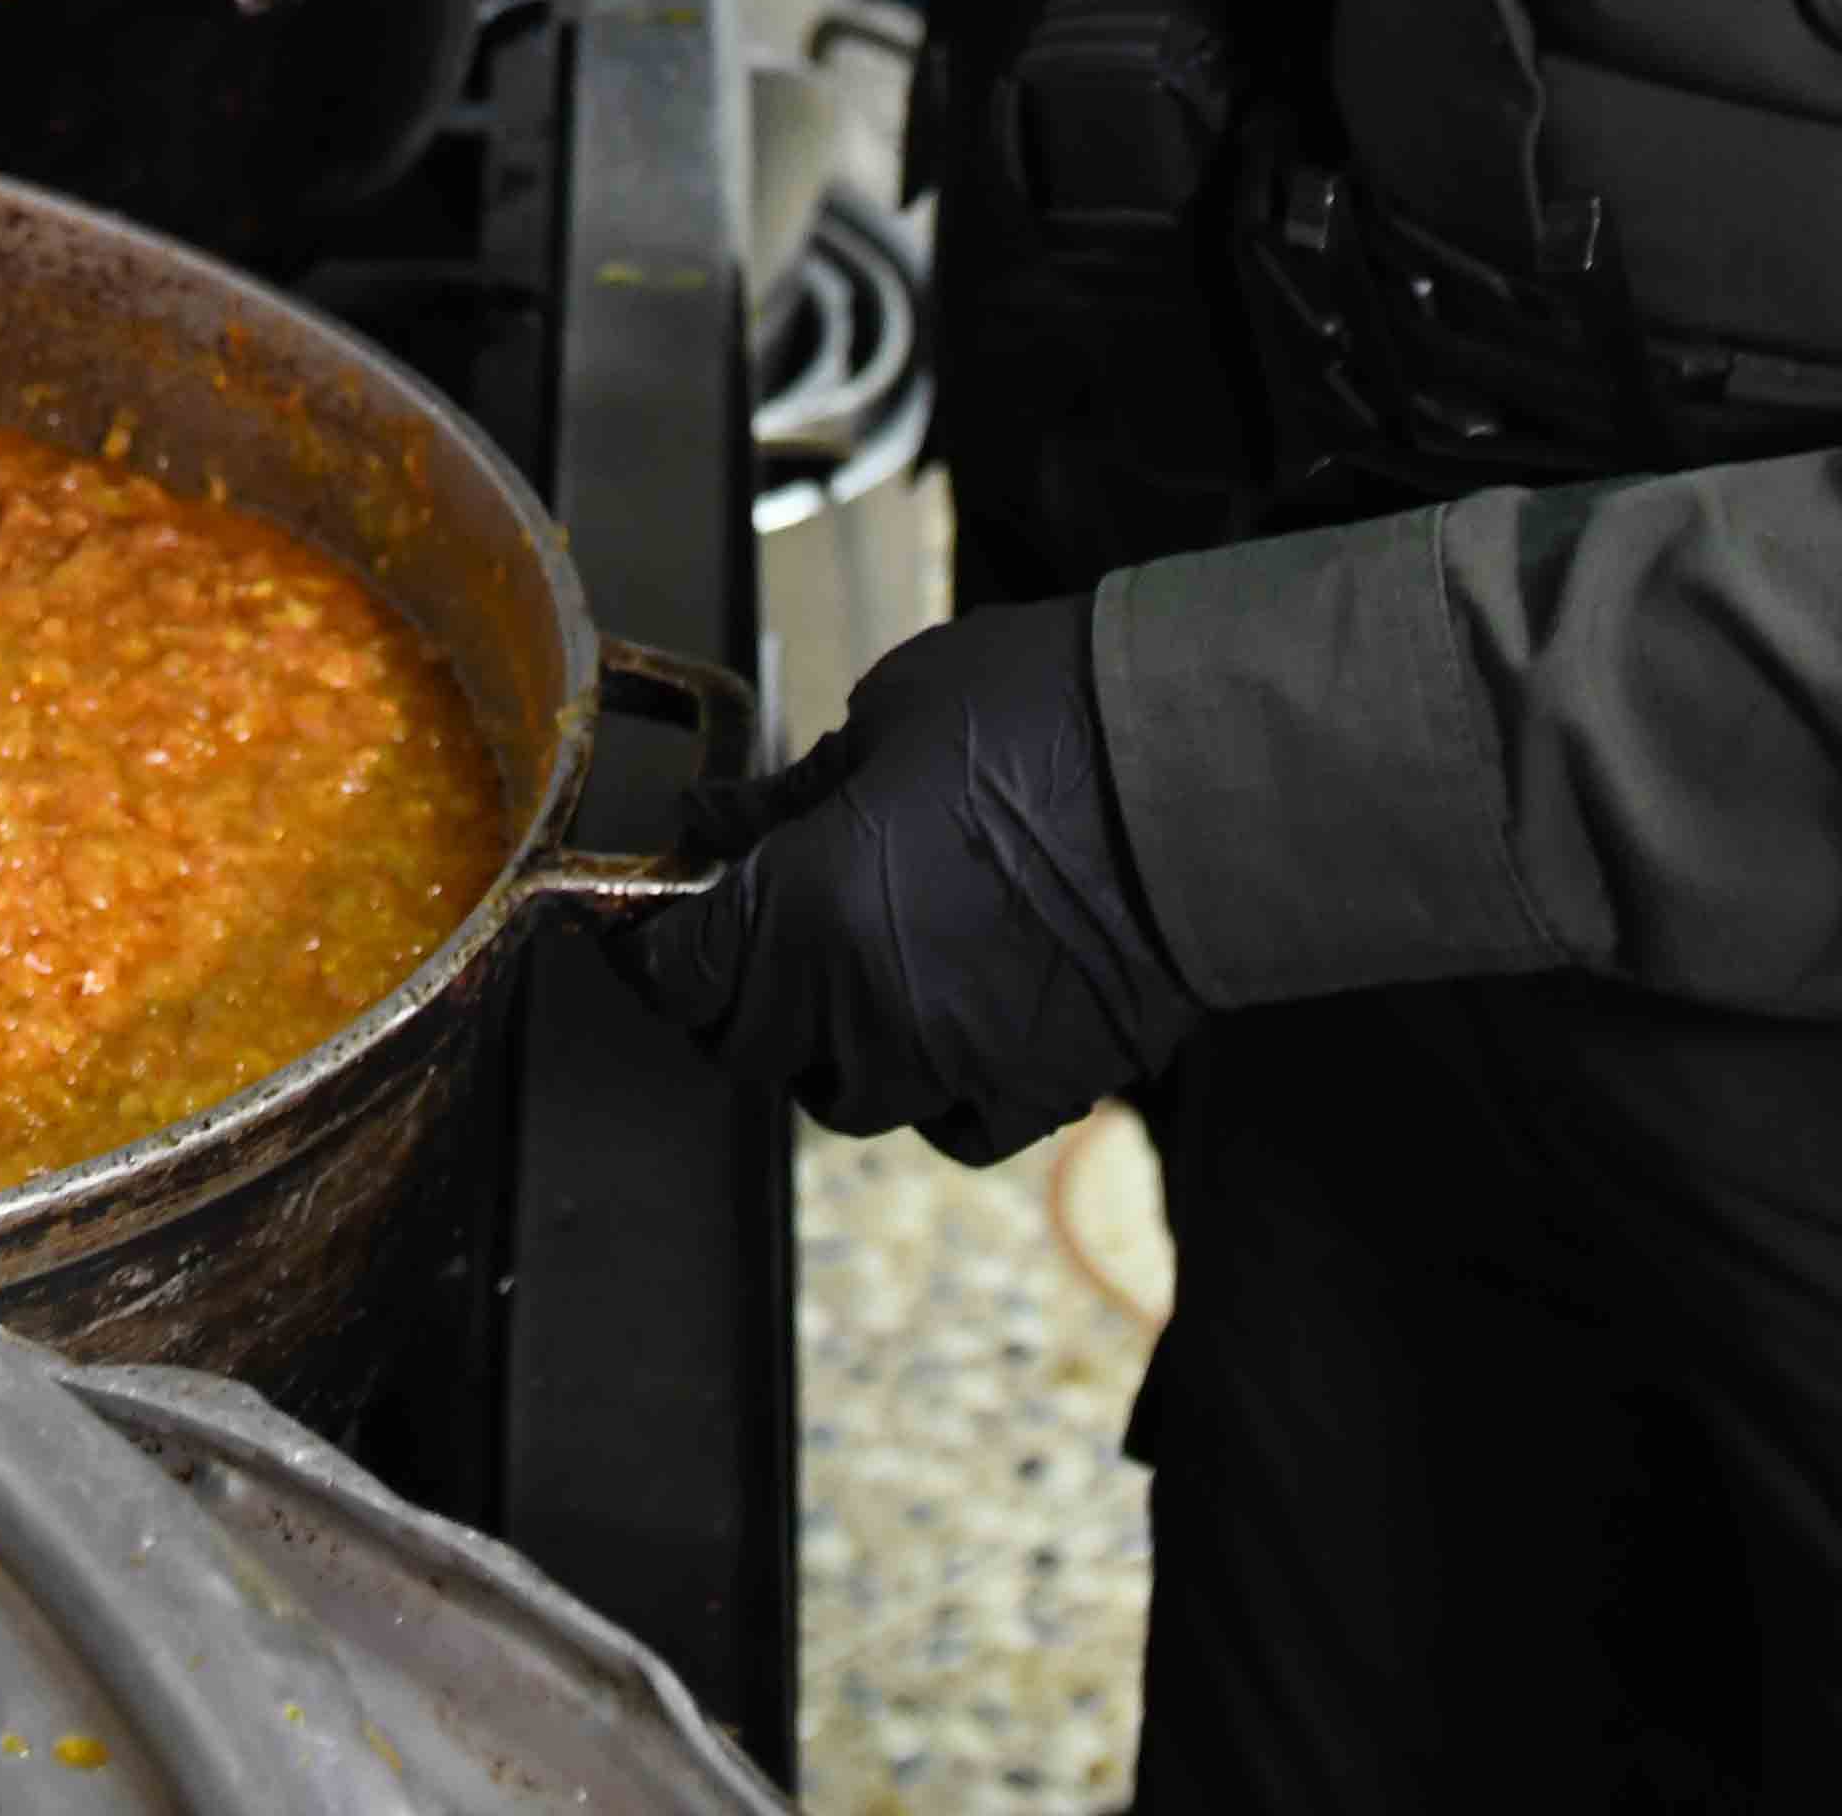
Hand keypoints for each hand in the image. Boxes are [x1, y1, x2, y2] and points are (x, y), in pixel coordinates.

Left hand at [610, 597, 1199, 1163]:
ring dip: (829, 1043)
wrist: (1197, 771)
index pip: (677, 972)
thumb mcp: (883, 724)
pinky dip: (928, 1085)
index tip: (644, 922)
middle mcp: (862, 1012)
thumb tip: (715, 828)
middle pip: (747, 1046)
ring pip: (845, 1094)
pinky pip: (947, 1123)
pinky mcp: (1038, 1090)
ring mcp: (951, 1064)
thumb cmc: (1038, 718)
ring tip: (855, 968)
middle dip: (731, 992)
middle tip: (748, 935)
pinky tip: (943, 1018)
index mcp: (802, 913)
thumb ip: (787, 801)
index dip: (646, 947)